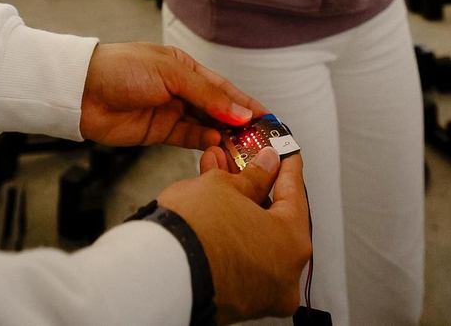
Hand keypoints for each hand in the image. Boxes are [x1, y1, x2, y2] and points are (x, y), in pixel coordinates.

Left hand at [80, 43, 262, 149]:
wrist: (82, 91)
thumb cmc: (122, 69)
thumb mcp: (170, 74)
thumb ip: (207, 94)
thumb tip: (240, 112)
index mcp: (185, 68)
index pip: (224, 87)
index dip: (246, 102)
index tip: (269, 117)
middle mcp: (181, 90)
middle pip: (218, 109)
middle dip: (240, 123)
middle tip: (262, 138)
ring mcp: (170, 111)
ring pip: (206, 126)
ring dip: (225, 135)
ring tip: (245, 146)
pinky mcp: (159, 132)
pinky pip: (189, 138)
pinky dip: (205, 142)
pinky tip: (218, 144)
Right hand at [157, 147, 311, 323]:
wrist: (156, 273)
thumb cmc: (193, 234)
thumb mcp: (225, 186)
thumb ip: (253, 175)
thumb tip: (265, 166)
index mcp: (292, 244)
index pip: (295, 191)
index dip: (284, 163)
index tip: (281, 151)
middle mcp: (284, 274)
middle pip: (275, 217)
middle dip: (254, 184)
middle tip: (244, 162)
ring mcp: (261, 292)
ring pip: (256, 237)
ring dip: (239, 205)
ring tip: (218, 176)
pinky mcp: (237, 299)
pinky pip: (242, 256)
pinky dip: (232, 232)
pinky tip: (215, 207)